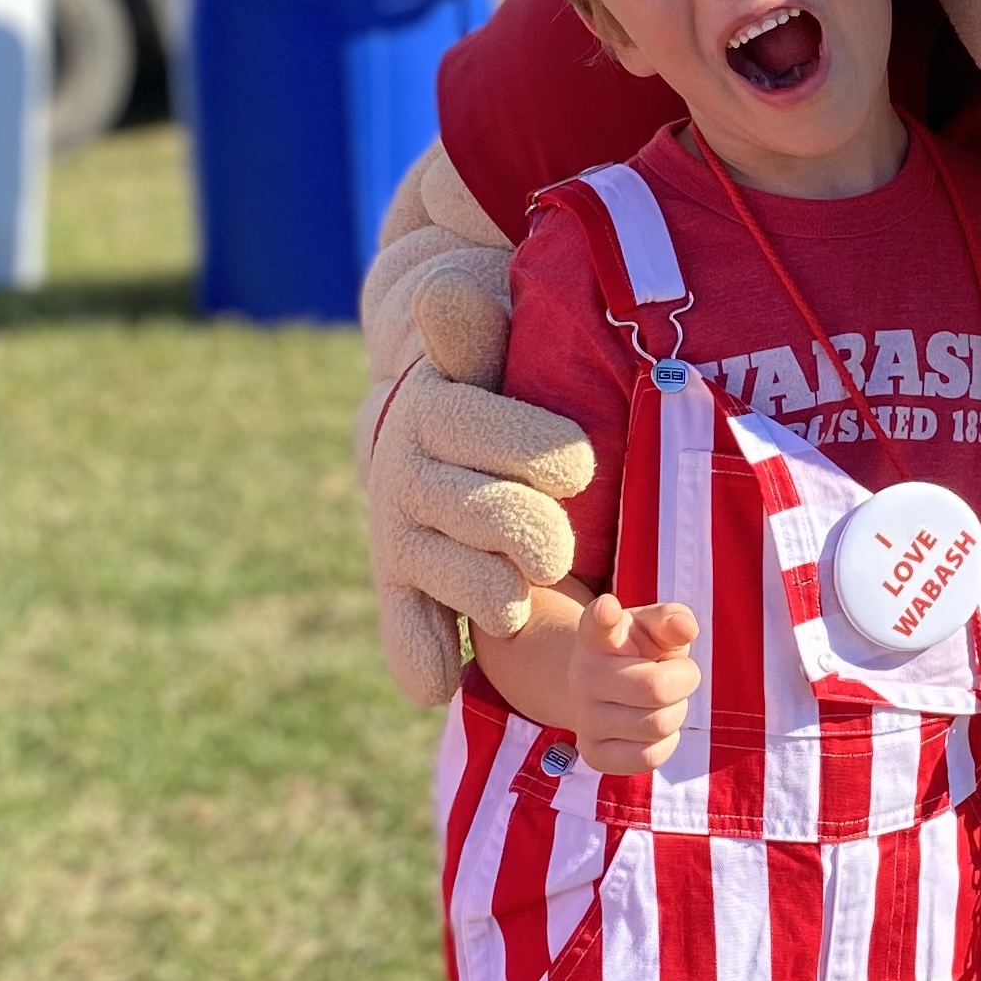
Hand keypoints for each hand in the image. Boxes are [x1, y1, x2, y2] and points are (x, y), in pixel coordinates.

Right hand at [355, 139, 597, 699]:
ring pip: (475, 583)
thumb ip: (473, 329)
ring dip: (506, 598)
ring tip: (525, 594)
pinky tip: (437, 686)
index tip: (582, 468)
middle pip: (502, 522)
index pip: (517, 447)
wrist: (422, 418)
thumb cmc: (484, 377)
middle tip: (561, 545)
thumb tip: (447, 294)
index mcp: (437, 412)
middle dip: (543, 537)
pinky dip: (421, 656)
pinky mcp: (398, 578)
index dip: (558, 462)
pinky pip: (409, 623)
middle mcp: (406, 474)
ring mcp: (400, 532)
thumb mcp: (483, 341)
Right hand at [569, 597, 700, 773]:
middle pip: (656, 688)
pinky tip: (653, 728)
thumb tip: (685, 629)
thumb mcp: (653, 626)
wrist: (602, 690)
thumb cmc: (638, 651)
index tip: (608, 608)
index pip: (597, 623)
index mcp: (598, 635)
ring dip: (676, 713)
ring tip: (661, 701)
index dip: (605, 615)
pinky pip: (649, 758)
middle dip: (683, 682)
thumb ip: (672, 620)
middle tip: (676, 676)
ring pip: (658, 725)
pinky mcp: (593, 754)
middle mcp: (584, 675)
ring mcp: (584, 718)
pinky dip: (666, 743)